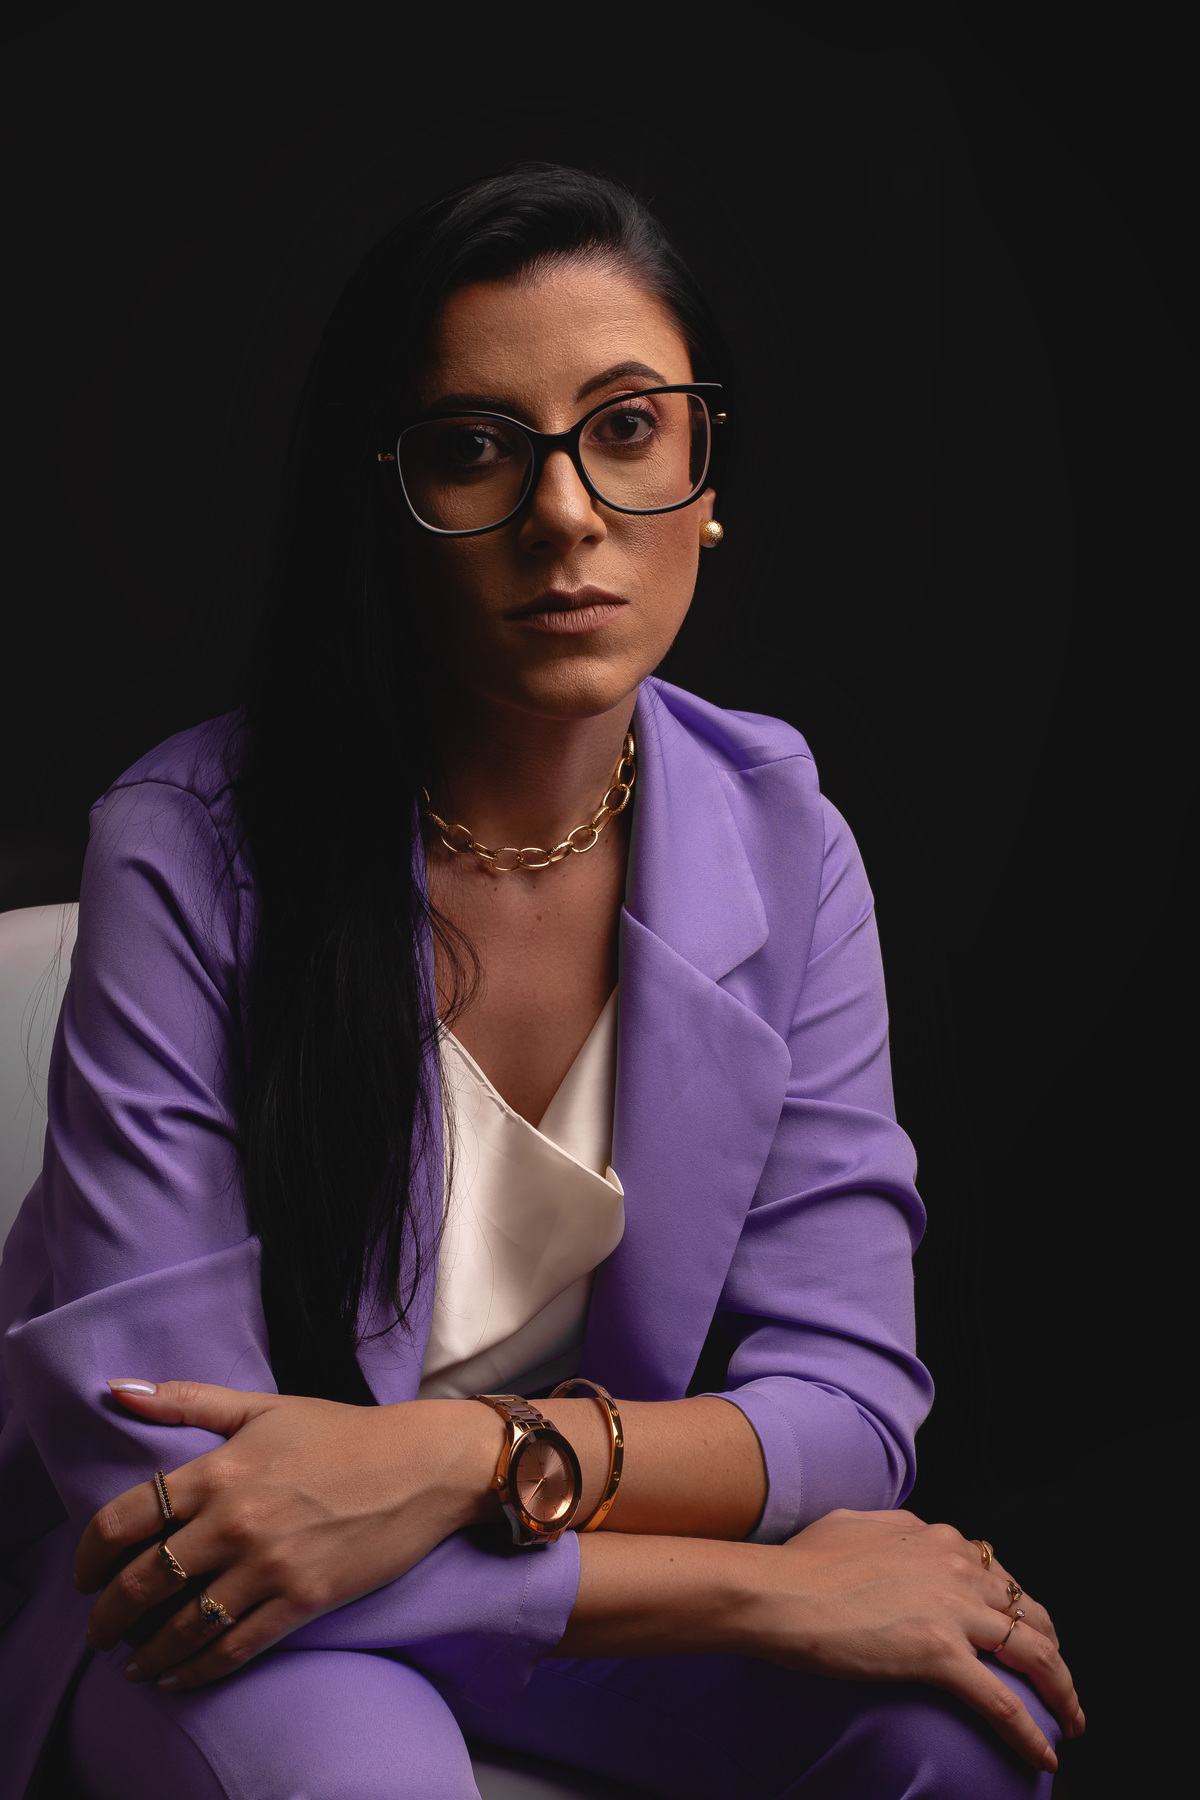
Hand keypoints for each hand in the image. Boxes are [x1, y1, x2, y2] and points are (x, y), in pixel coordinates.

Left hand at [74, 1379, 504, 1689]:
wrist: (421, 1464)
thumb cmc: (342, 1432)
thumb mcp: (263, 1406)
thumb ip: (187, 1401)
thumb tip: (117, 1389)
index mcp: (220, 1470)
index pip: (124, 1520)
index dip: (89, 1555)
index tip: (83, 1575)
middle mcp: (235, 1522)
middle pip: (143, 1581)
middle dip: (107, 1616)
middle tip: (98, 1631)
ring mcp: (268, 1566)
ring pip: (182, 1625)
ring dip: (145, 1652)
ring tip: (131, 1664)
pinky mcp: (302, 1600)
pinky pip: (232, 1648)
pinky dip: (195, 1670)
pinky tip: (177, 1676)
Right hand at [751, 1509, 1082, 1772]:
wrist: (777, 1591)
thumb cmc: (801, 1562)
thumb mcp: (855, 1523)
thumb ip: (892, 1525)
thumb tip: (908, 1531)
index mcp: (938, 1538)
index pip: (1002, 1578)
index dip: (1022, 1612)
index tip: (1025, 1639)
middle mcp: (956, 1567)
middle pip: (1031, 1615)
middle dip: (1055, 1655)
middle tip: (1060, 1687)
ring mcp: (952, 1610)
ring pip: (1034, 1655)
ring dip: (1062, 1693)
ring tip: (1069, 1721)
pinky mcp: (939, 1653)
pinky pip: (1002, 1701)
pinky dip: (1029, 1732)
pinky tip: (1043, 1753)